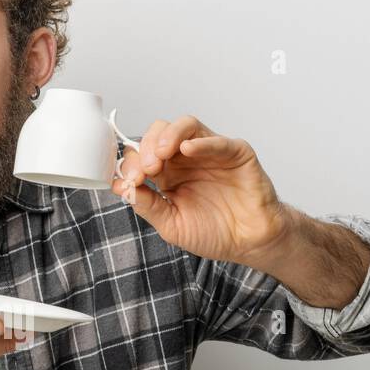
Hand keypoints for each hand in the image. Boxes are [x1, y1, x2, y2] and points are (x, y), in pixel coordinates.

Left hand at [111, 115, 288, 264]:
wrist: (249, 243)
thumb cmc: (214, 232)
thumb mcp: (171, 224)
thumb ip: (147, 205)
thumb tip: (121, 187)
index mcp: (168, 173)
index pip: (143, 154)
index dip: (132, 163)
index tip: (129, 180)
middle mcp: (187, 159)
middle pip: (160, 133)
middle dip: (146, 147)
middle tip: (145, 170)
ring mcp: (211, 153)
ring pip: (187, 126)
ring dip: (168, 136)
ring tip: (160, 155)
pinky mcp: (236, 154)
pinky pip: (219, 141)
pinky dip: (202, 142)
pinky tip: (187, 150)